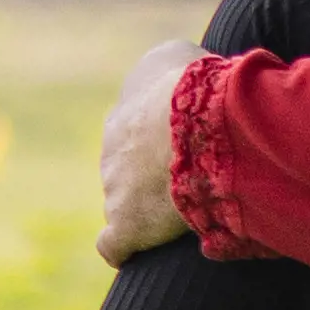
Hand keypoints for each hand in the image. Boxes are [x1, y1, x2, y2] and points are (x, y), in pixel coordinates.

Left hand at [94, 45, 200, 257]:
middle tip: (192, 183)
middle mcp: (112, 145)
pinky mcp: (126, 224)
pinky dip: (125, 249)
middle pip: (128, 167)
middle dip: (152, 177)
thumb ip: (177, 66)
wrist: (194, 122)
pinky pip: (114, 245)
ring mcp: (115, 187)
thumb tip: (188, 73)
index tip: (189, 150)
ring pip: (123, 202)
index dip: (162, 142)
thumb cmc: (198, 86)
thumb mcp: (183, 57)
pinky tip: (139, 252)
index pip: (138, 130)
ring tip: (182, 215)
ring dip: (147, 211)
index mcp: (126, 110)